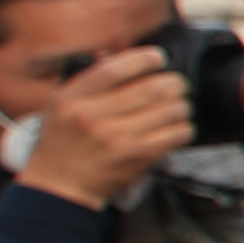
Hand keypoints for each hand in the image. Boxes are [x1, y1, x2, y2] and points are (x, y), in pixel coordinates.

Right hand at [14, 46, 196, 208]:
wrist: (61, 185)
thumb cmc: (63, 141)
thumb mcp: (60, 103)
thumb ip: (88, 79)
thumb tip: (125, 57)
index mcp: (71, 98)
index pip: (114, 69)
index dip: (144, 59)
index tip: (158, 58)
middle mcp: (93, 117)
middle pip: (153, 87)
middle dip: (174, 83)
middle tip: (176, 85)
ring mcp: (117, 139)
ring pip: (171, 109)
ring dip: (181, 106)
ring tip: (176, 107)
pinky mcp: (137, 158)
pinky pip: (177, 134)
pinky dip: (183, 128)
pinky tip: (175, 128)